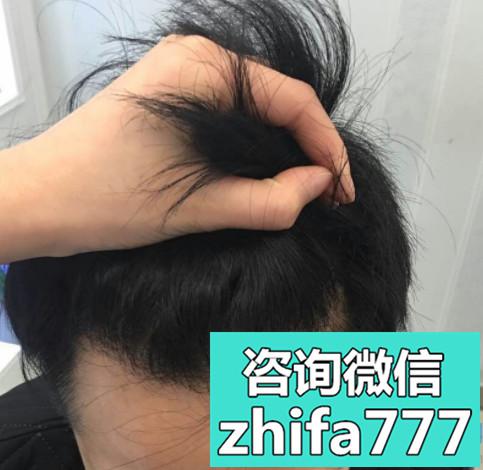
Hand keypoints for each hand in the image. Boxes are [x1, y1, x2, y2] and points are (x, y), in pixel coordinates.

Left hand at [2, 35, 353, 259]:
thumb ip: (270, 199)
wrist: (38, 200)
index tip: (342, 192)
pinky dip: (253, 148)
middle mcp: (198, 57)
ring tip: (303, 190)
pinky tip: (265, 175)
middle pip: (277, 103)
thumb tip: (320, 185)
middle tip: (326, 196)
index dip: (327, 149)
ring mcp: (183, 73)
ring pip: (255, 112)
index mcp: (207, 68)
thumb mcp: (198, 206)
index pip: (293, 102)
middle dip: (307, 151)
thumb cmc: (108, 200)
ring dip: (281, 152)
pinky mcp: (174, 94)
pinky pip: (231, 117)